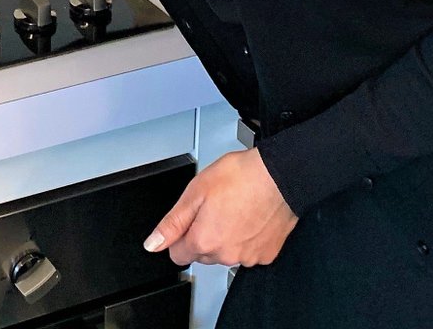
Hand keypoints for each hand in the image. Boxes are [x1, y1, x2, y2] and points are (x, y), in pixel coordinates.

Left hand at [143, 148, 297, 268]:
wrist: (280, 176)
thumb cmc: (240, 177)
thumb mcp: (195, 191)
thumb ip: (172, 222)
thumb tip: (153, 244)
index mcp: (204, 241)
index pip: (178, 254)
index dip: (179, 235)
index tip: (189, 219)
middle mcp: (226, 255)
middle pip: (202, 253)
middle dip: (203, 233)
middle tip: (213, 206)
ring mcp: (249, 257)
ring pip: (226, 252)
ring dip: (226, 236)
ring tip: (234, 207)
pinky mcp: (268, 254)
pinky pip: (249, 251)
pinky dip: (247, 237)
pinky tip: (250, 215)